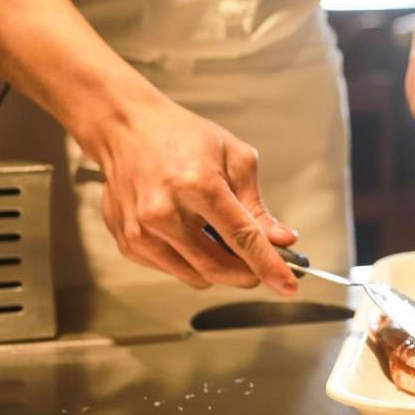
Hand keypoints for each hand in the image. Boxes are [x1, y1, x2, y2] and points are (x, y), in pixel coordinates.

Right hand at [87, 95, 299, 292]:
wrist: (126, 129)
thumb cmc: (182, 137)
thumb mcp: (234, 158)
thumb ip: (257, 206)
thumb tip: (281, 241)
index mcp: (196, 184)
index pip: (241, 238)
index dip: (269, 266)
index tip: (288, 285)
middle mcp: (163, 211)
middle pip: (218, 267)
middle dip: (248, 273)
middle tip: (262, 264)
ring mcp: (141, 231)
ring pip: (197, 277)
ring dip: (220, 268)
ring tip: (220, 236)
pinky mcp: (128, 243)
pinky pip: (174, 271)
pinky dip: (192, 261)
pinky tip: (190, 233)